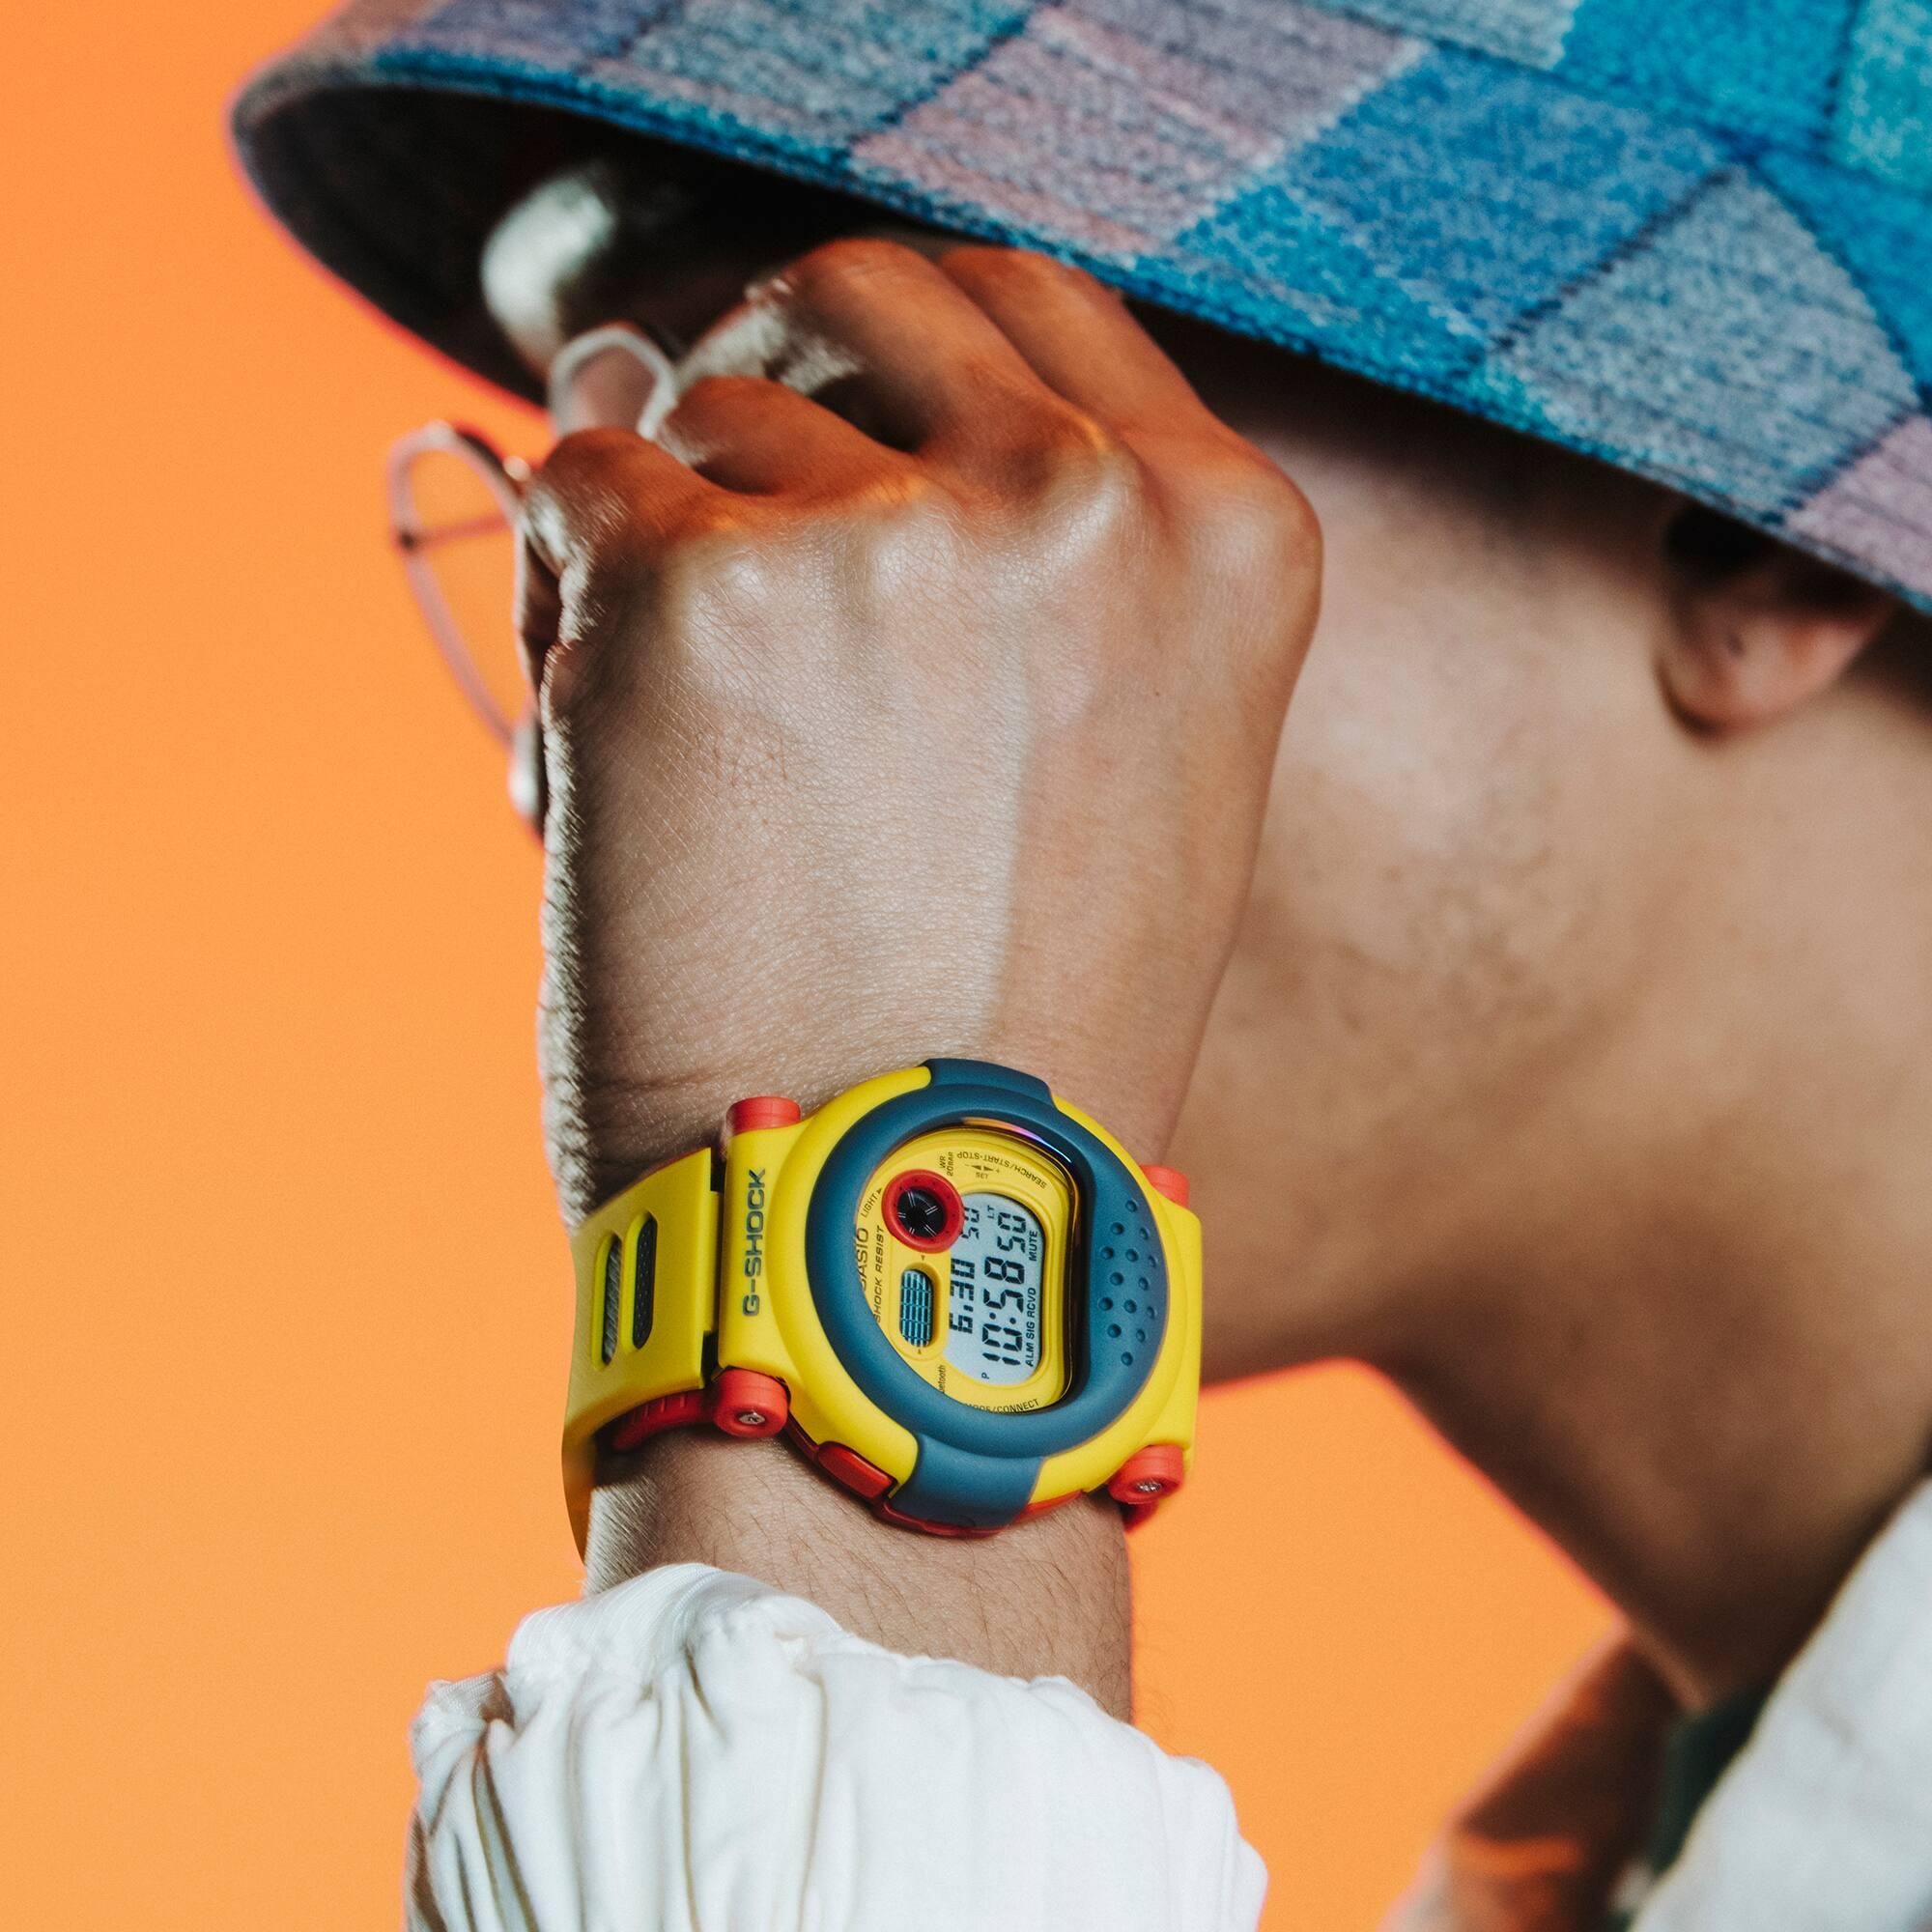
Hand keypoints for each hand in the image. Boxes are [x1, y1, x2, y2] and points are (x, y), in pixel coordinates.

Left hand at [519, 238, 1320, 1220]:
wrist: (919, 1235)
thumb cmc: (1010, 1031)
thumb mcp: (1134, 770)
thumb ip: (1048, 575)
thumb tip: (836, 407)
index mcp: (1223, 535)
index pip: (1030, 301)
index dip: (903, 342)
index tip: (836, 399)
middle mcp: (1083, 496)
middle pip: (864, 293)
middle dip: (773, 374)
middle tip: (714, 496)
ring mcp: (891, 532)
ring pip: (707, 408)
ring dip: (669, 530)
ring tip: (685, 735)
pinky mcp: (698, 592)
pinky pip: (578, 481)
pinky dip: (564, 595)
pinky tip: (602, 749)